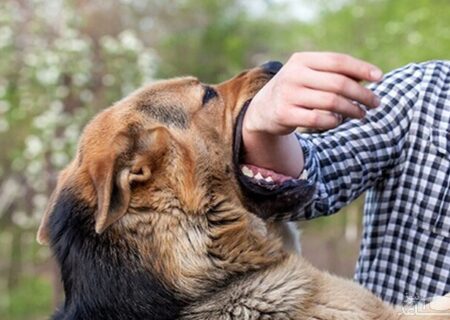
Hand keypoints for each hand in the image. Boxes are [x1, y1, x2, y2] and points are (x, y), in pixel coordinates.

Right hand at [242, 52, 382, 176]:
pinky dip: (334, 121)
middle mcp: (293, 75)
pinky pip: (319, 119)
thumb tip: (370, 78)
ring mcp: (288, 95)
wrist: (263, 109)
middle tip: (375, 103)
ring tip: (362, 114)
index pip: (337, 61)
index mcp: (301, 60)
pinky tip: (339, 121)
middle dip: (362, 94)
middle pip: (338, 83)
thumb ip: (333, 73)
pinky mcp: (285, 114)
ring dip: (352, 110)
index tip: (380, 78)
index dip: (361, 68)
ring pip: (331, 102)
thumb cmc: (296, 90)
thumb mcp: (309, 75)